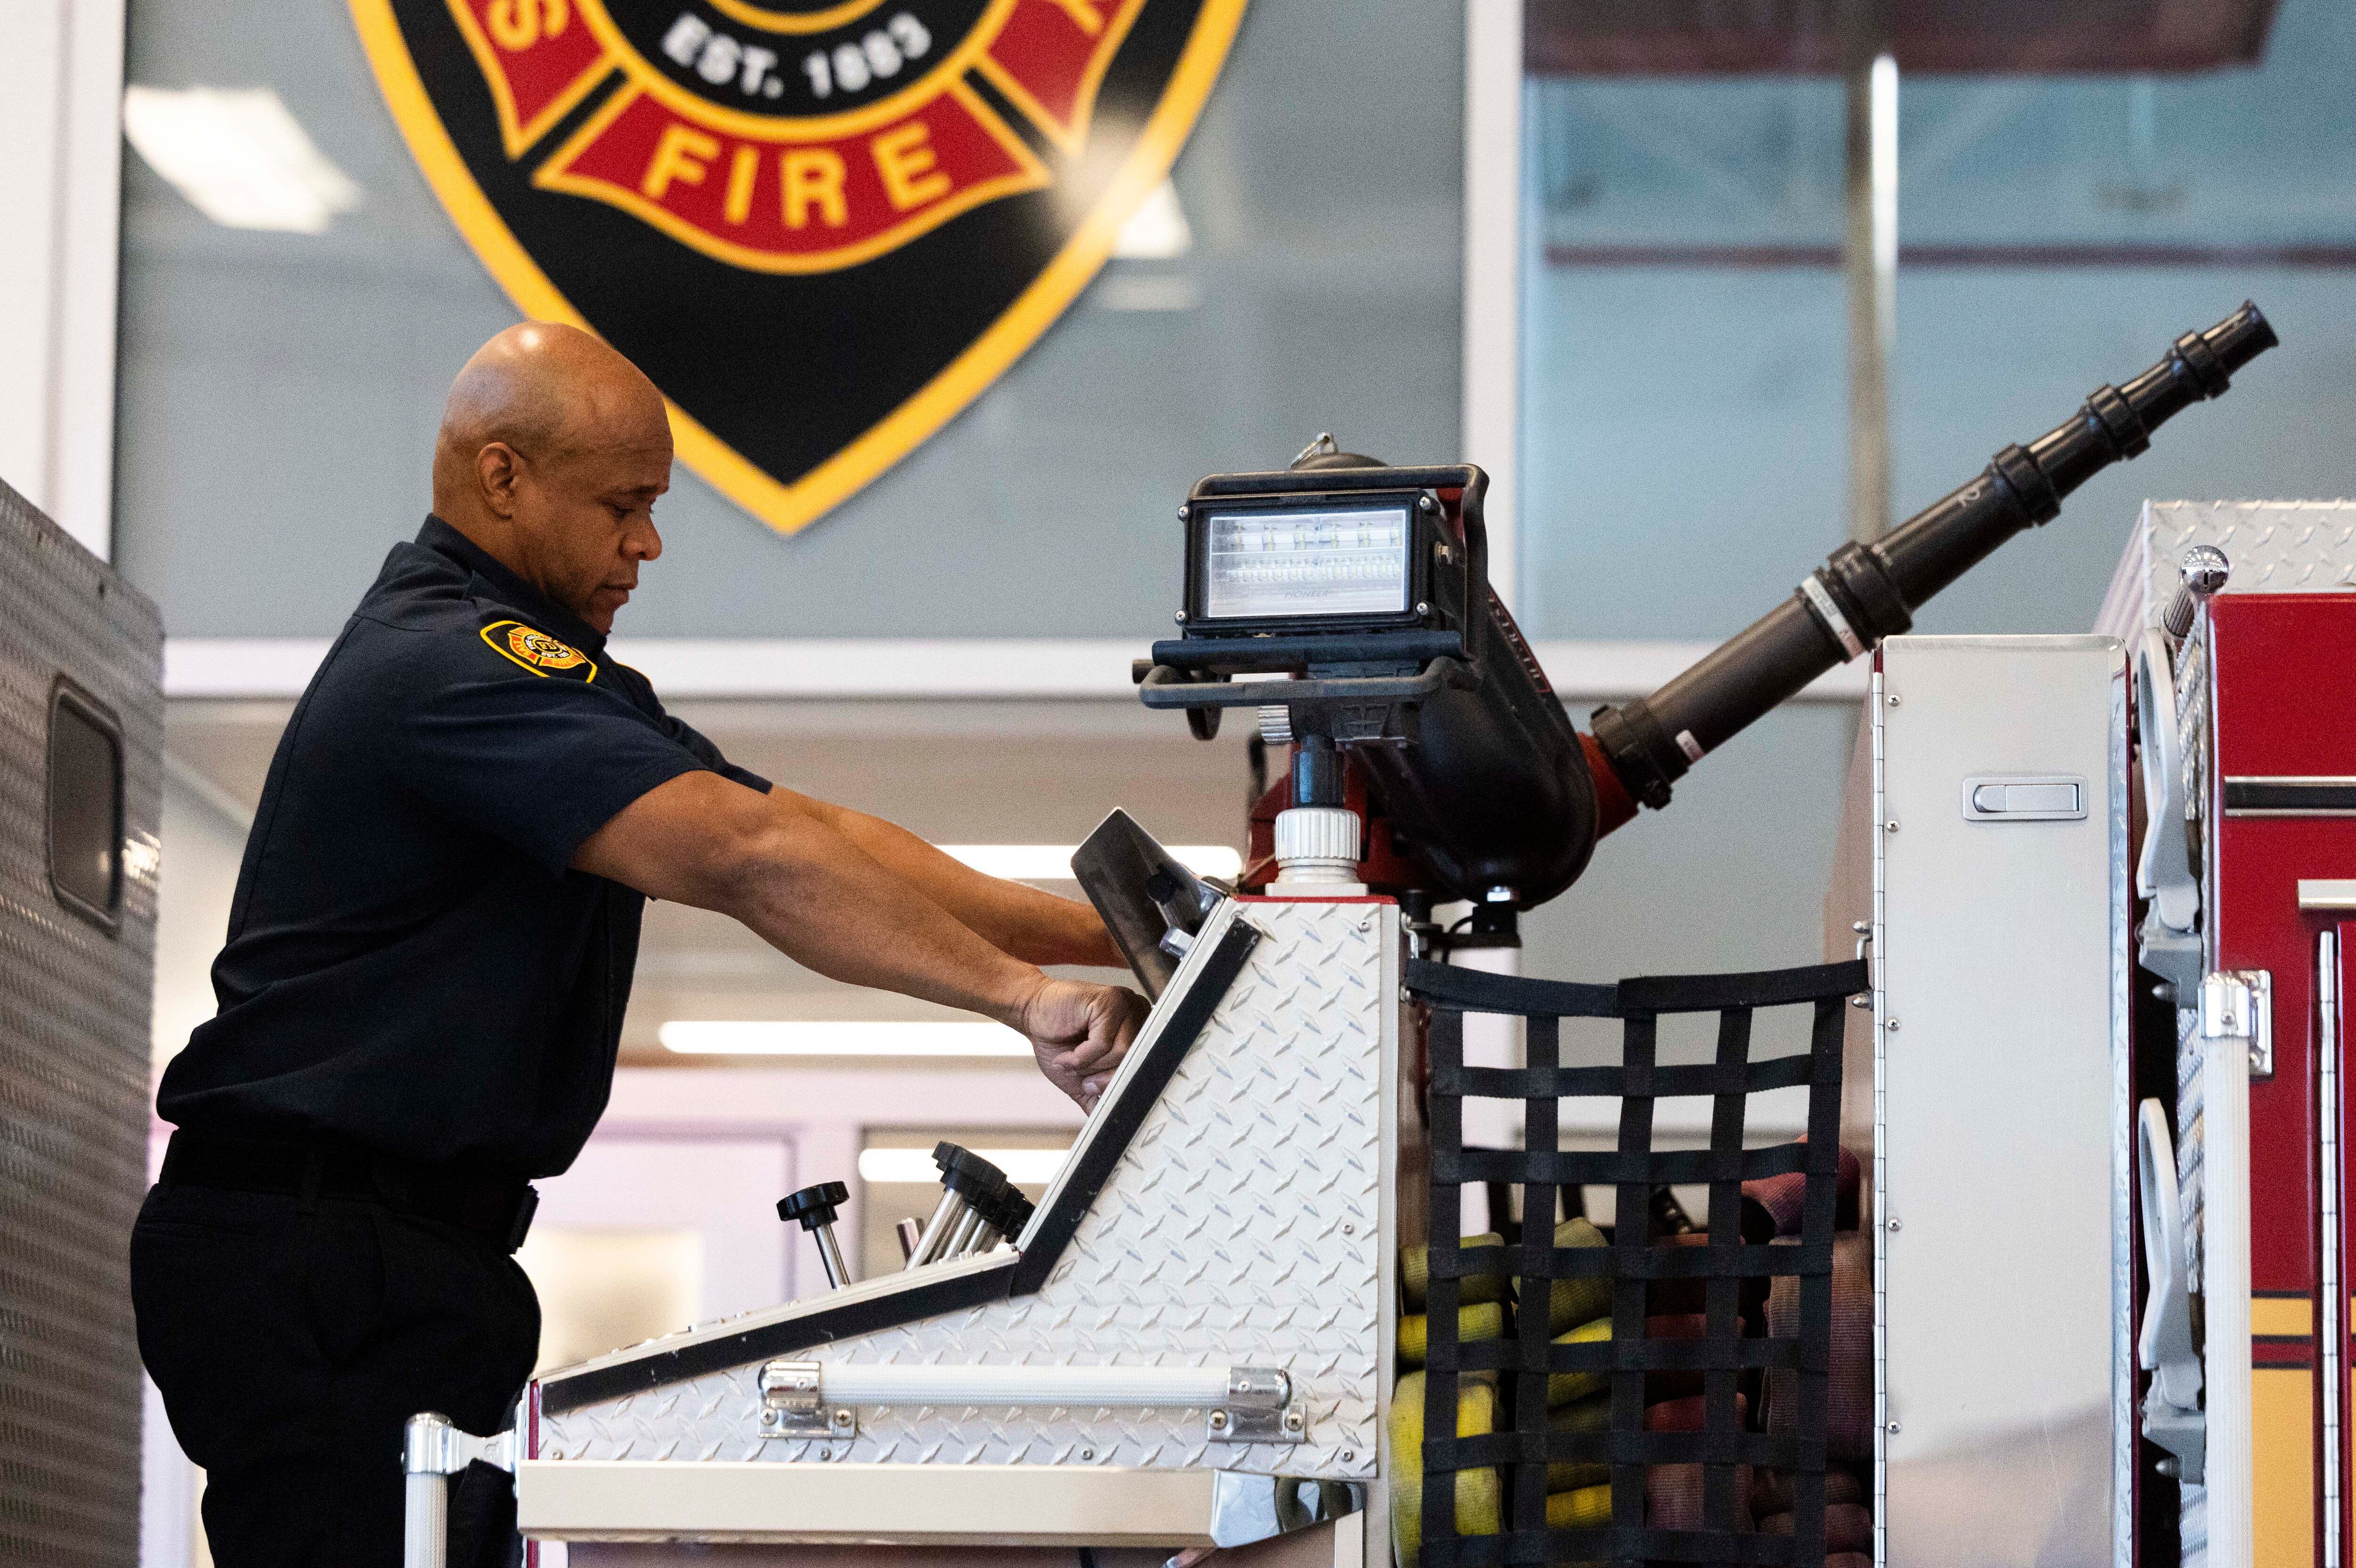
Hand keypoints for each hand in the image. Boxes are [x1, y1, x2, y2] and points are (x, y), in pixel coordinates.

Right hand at [1017, 977, 1147, 1108]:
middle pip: (1136, 1061)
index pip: (1145, 1067)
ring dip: (1089, 1066)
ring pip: (1122, 1052)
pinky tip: (1067, 1055)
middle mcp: (1139, 1014)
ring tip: (1071, 1062)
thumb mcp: (1082, 1077)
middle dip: (1103, 1076)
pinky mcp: (1109, 999)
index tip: (1096, 1089)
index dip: (1120, 1084)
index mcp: (1139, 1031)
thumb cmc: (1057, 1039)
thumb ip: (1100, 1095)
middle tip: (1082, 1078)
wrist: (1032, 1013)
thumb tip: (1117, 1120)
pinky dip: (1080, 1057)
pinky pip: (1103, 1042)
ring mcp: (1127, 1004)